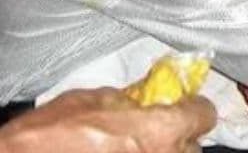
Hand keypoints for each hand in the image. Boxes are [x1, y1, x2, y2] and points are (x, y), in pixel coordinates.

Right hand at [0, 88, 215, 152]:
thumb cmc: (45, 135)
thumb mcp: (88, 100)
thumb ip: (124, 100)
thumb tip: (140, 99)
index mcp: (156, 131)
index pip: (202, 116)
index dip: (193, 108)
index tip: (185, 105)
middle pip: (191, 149)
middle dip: (177, 138)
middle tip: (156, 130)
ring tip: (131, 147)